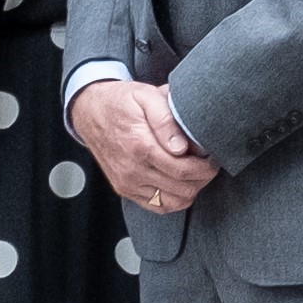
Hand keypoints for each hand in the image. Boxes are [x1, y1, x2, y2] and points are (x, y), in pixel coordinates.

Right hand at [72, 77, 221, 215]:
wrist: (89, 111)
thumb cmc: (121, 101)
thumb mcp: (146, 96)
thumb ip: (166, 120)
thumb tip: (182, 147)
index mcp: (140, 145)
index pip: (183, 169)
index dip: (205, 167)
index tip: (213, 158)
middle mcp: (132, 169)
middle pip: (181, 188)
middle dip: (203, 178)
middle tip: (209, 164)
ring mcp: (127, 182)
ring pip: (172, 202)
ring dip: (190, 190)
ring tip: (196, 173)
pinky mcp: (124, 189)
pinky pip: (157, 206)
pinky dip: (174, 199)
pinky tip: (180, 183)